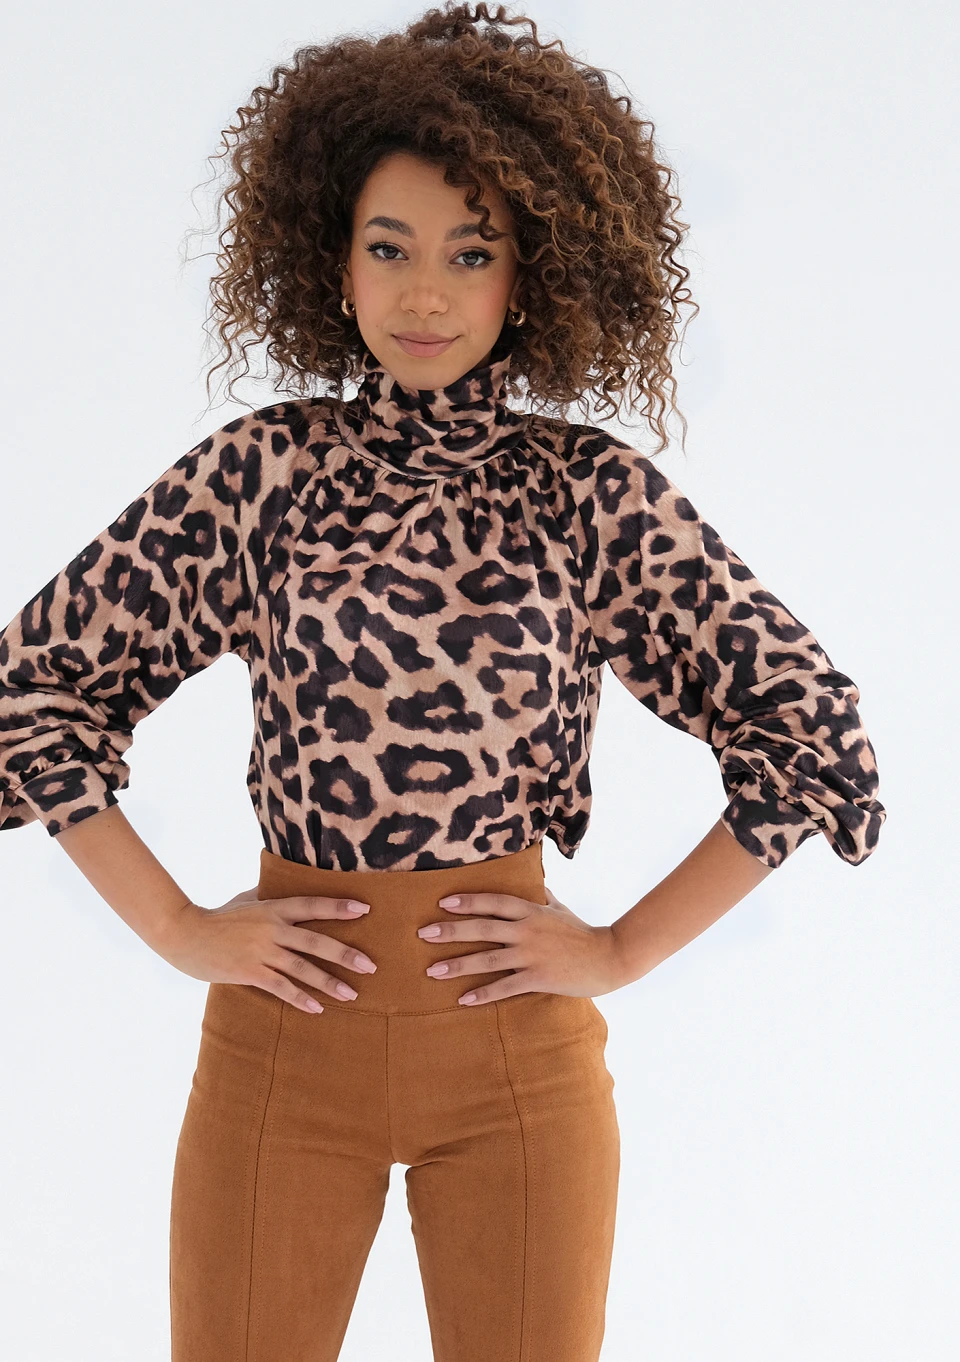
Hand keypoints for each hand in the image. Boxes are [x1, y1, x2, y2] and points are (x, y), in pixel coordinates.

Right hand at [156, 885, 377, 1014]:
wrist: (185, 934)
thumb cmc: (218, 916)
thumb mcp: (245, 899)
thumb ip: (269, 894)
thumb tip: (285, 882)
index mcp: (273, 908)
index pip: (312, 904)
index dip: (338, 906)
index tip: (365, 909)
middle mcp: (271, 929)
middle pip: (315, 941)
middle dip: (345, 954)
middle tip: (370, 965)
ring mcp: (261, 951)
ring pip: (302, 968)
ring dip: (329, 982)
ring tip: (351, 993)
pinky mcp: (250, 972)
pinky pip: (281, 988)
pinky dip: (300, 998)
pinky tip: (318, 1008)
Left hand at [416, 883, 626, 1005]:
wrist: (609, 957)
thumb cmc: (582, 932)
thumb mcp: (560, 909)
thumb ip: (542, 897)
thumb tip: (533, 882)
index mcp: (532, 911)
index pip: (494, 902)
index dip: (468, 901)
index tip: (443, 903)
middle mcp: (528, 931)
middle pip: (483, 928)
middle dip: (451, 930)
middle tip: (424, 933)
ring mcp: (532, 955)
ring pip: (488, 959)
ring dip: (457, 965)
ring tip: (432, 970)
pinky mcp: (538, 978)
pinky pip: (505, 987)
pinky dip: (482, 994)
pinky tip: (462, 1000)